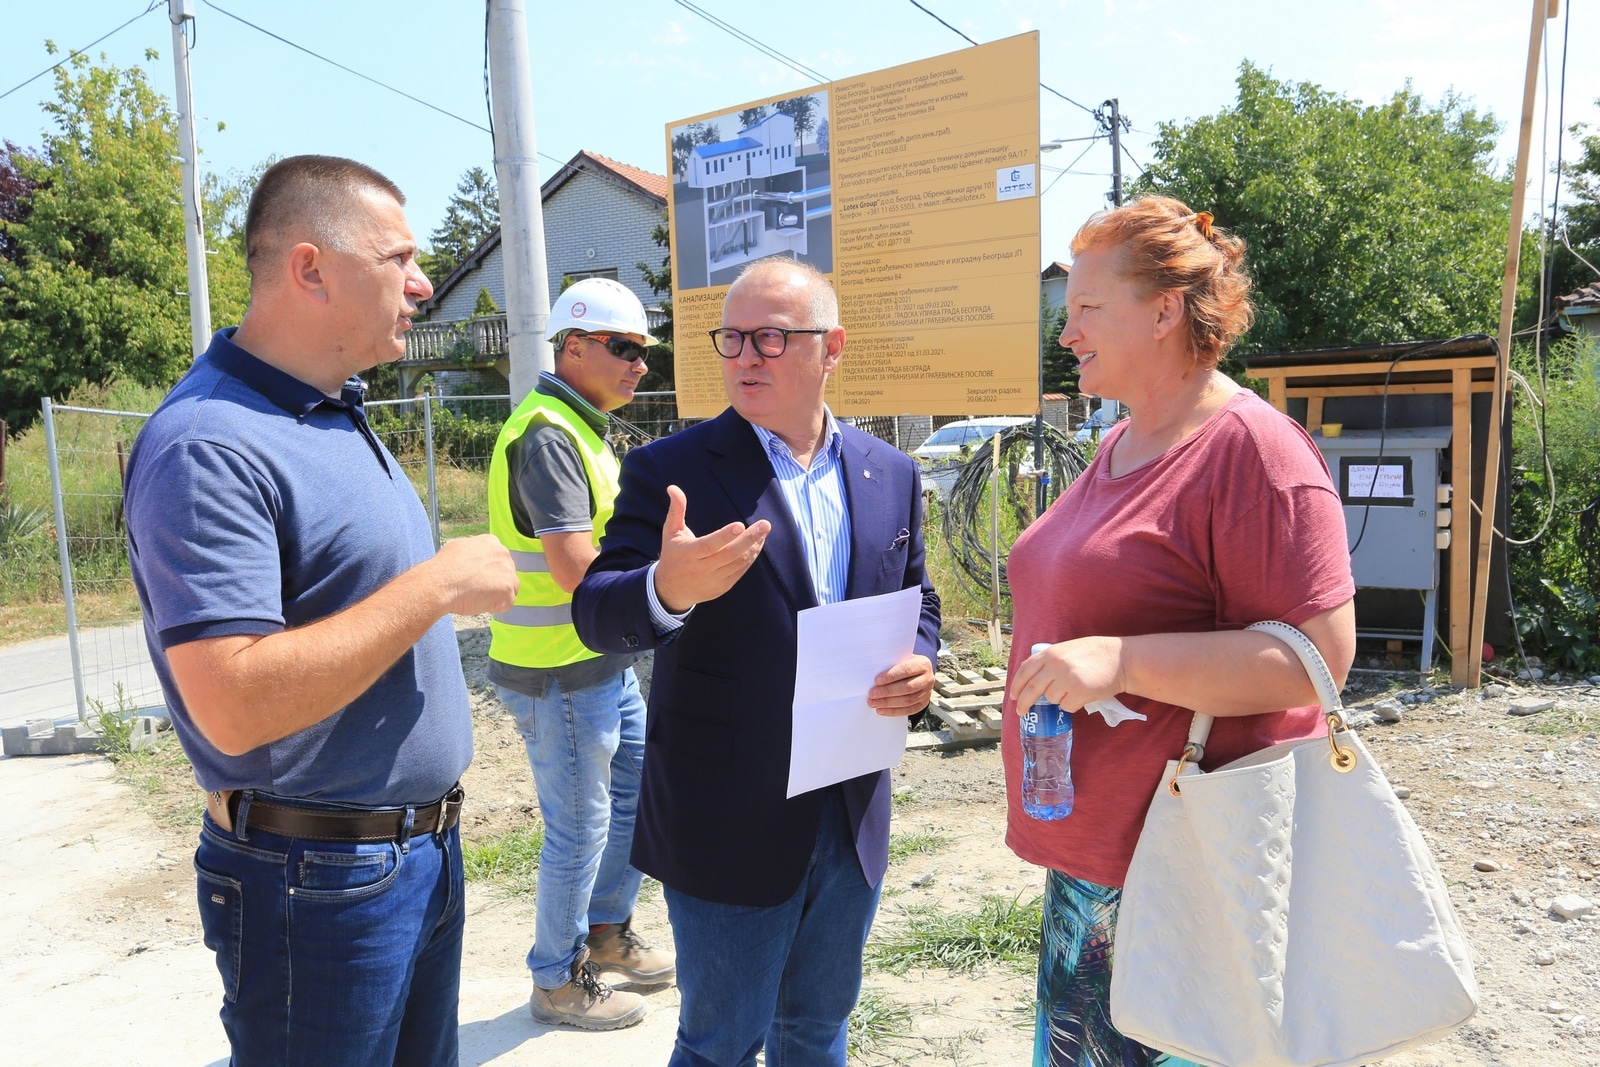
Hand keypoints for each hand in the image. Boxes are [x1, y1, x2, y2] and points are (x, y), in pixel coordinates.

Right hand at [432, 534, 517, 615]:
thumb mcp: (459, 548)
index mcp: (491, 542)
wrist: (440, 583)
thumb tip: (475, 557)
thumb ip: (474, 552)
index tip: (479, 578)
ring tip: (477, 597)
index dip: (489, 572)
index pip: (499, 559)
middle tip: (478, 590)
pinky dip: (495, 607)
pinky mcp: (507, 589)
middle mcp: (503, 554)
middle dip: (495, 583)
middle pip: (507, 573)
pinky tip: (479, 604)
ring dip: (497, 595)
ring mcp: (507, 572)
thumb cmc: (444, 569)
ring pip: (510, 588)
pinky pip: (507, 603)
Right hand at [652, 485, 769, 612]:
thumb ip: (676, 510)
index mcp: (689, 554)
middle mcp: (702, 568)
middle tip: (765, 525)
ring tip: (764, 530)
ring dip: (754, 546)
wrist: (672, 591)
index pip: (709, 545)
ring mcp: (714, 579)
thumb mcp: (670, 532)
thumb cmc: (672, 555)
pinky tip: (758, 543)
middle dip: (750, 539)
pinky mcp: (723, 586)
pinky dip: (751, 556)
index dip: (725, 536)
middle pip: (730, 554)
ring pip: (738, 562)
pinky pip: (741, 570)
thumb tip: (673, 487)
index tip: (740, 525)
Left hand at [868, 654, 934, 716]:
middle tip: (872, 694)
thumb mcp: (901, 659)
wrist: (918, 674)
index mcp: (922, 664)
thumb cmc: (904, 665)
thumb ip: (891, 664)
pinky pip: (909, 710)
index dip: (891, 676)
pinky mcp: (924, 704)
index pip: (906, 669)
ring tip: (874, 703)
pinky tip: (881, 710)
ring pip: (908, 701)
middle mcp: (927, 678)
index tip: (877, 680)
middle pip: (907, 687)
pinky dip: (894, 711)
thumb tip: (873, 675)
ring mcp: (927, 693)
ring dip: (888, 703)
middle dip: (888, 691)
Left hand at [1008, 637, 1126, 712]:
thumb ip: (1050, 661)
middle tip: (1022, 712)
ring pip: (1051, 699)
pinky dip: (1071, 705)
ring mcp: (1067, 680)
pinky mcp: (1079, 693)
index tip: (1013, 696)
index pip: (1024, 671)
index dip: (1016, 685)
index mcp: (1050, 653)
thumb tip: (1032, 680)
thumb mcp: (1067, 649)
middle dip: (1024, 703)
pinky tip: (1082, 695)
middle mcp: (1055, 666)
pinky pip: (1066, 706)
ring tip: (1072, 690)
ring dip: (1058, 699)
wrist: (1120, 658)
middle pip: (1031, 690)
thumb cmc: (1094, 653)